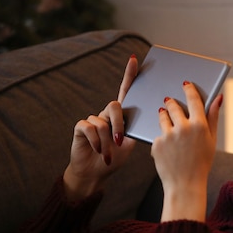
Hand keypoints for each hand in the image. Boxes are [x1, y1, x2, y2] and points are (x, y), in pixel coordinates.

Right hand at [63, 55, 138, 200]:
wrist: (96, 173)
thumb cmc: (115, 157)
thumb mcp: (131, 144)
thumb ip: (137, 129)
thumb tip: (152, 119)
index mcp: (121, 116)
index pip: (126, 91)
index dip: (129, 75)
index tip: (134, 59)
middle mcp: (106, 114)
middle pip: (115, 106)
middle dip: (119, 125)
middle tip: (120, 142)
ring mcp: (93, 120)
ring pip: (102, 121)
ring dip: (107, 141)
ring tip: (108, 154)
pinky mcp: (80, 127)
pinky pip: (89, 128)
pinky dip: (96, 142)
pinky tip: (99, 151)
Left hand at [152, 82, 222, 221]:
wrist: (185, 184)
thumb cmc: (202, 163)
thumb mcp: (212, 140)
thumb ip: (213, 117)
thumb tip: (219, 97)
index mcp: (200, 126)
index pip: (193, 99)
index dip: (189, 89)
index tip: (185, 84)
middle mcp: (183, 128)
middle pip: (173, 105)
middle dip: (171, 102)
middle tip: (169, 101)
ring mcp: (168, 135)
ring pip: (162, 117)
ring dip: (164, 116)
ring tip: (169, 126)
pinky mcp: (157, 144)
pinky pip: (158, 134)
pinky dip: (162, 138)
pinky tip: (168, 149)